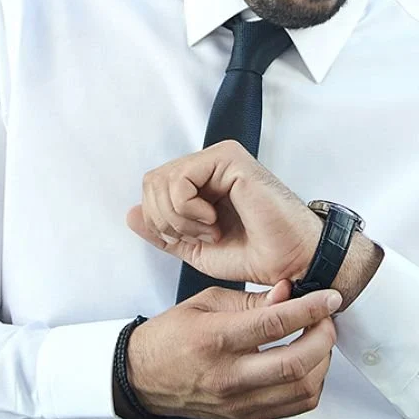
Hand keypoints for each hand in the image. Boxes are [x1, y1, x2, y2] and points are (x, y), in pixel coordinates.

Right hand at [125, 281, 340, 418]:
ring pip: (301, 390)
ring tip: (318, 340)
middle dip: (324, 337)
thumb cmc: (170, 336)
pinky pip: (293, 406)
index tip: (330, 297)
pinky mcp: (244, 416)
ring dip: (322, 362)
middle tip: (327, 319)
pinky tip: (307, 364)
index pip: (275, 324)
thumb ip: (251, 300)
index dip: (311, 308)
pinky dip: (310, 384)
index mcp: (216, 339)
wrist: (143, 377)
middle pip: (296, 363)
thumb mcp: (206, 302)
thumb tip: (288, 292)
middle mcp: (229, 375)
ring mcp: (238, 401)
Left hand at [126, 140, 322, 285]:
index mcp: (202, 182)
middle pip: (152, 182)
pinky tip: (215, 219)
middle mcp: (210, 164)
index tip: (190, 239)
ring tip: (211, 229)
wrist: (288, 260)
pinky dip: (189, 209)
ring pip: (162, 180)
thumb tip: (130, 213)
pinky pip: (181, 180)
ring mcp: (220, 158)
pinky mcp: (229, 158)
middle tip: (202, 235)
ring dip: (180, 217)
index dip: (159, 221)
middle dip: (166, 220)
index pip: (153, 189)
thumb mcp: (196, 248)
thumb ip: (163, 231)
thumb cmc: (255, 254)